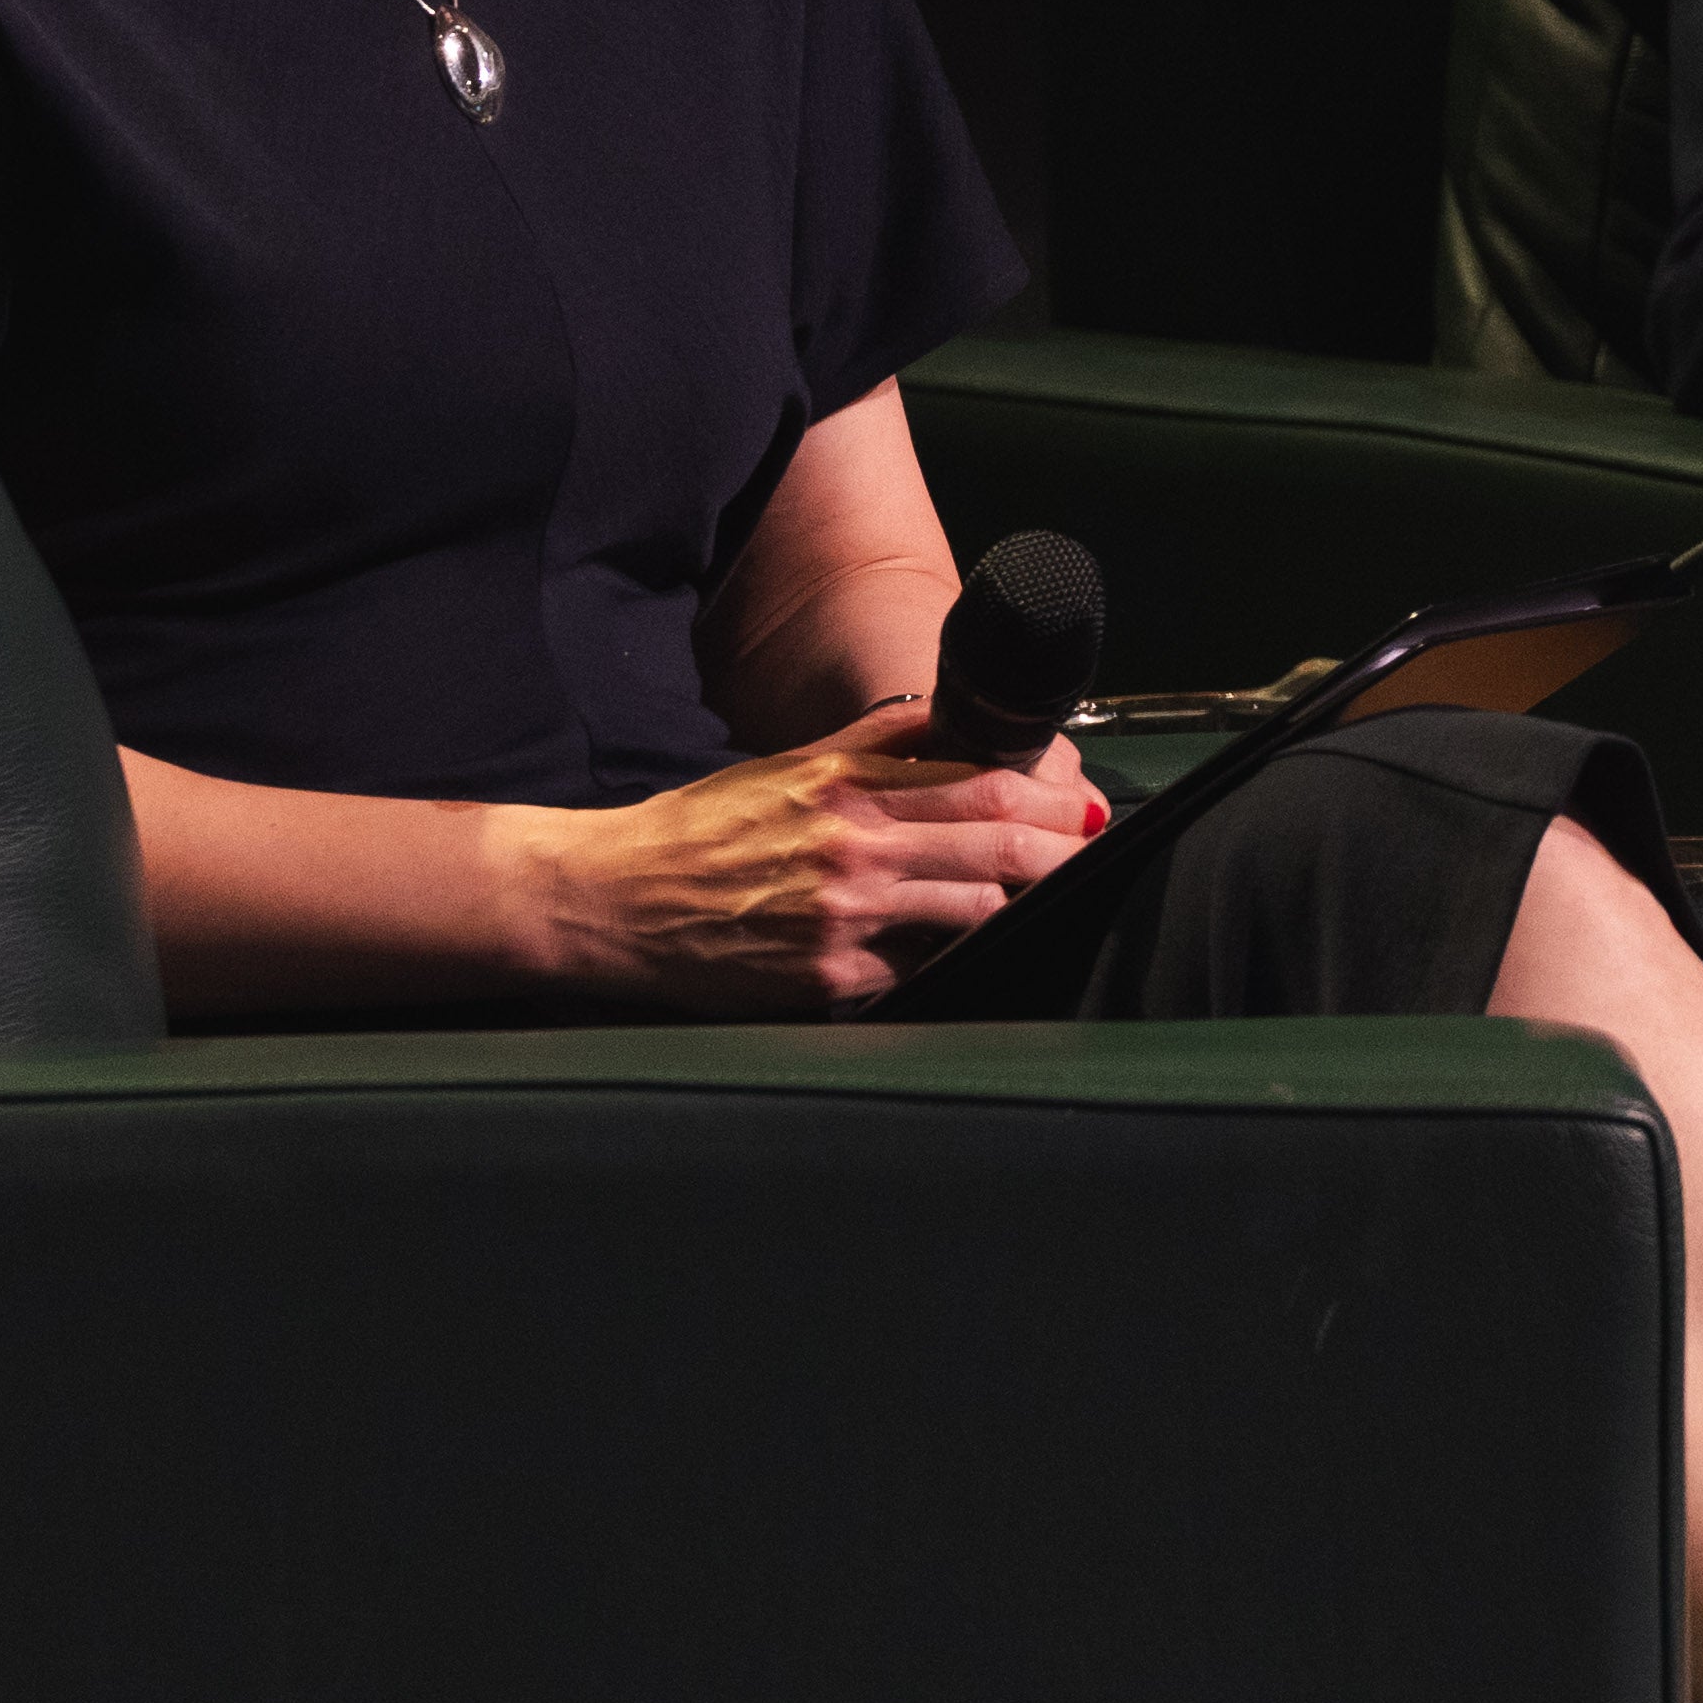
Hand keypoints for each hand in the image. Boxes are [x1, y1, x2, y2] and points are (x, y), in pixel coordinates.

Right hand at [492, 730, 1104, 1015]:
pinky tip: (952, 948)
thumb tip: (954, 721)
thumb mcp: (789, 764)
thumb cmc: (700, 830)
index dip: (1051, 798)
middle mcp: (854, 851)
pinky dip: (945, 957)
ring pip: (974, 914)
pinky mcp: (828, 981)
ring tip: (1032, 899)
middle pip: (997, 849)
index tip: (1083, 806)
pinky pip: (920, 971)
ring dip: (1013, 906)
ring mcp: (844, 921)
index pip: (984, 785)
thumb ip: (877, 746)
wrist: (613, 899)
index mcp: (847, 790)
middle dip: (1060, 852)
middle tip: (1089, 851)